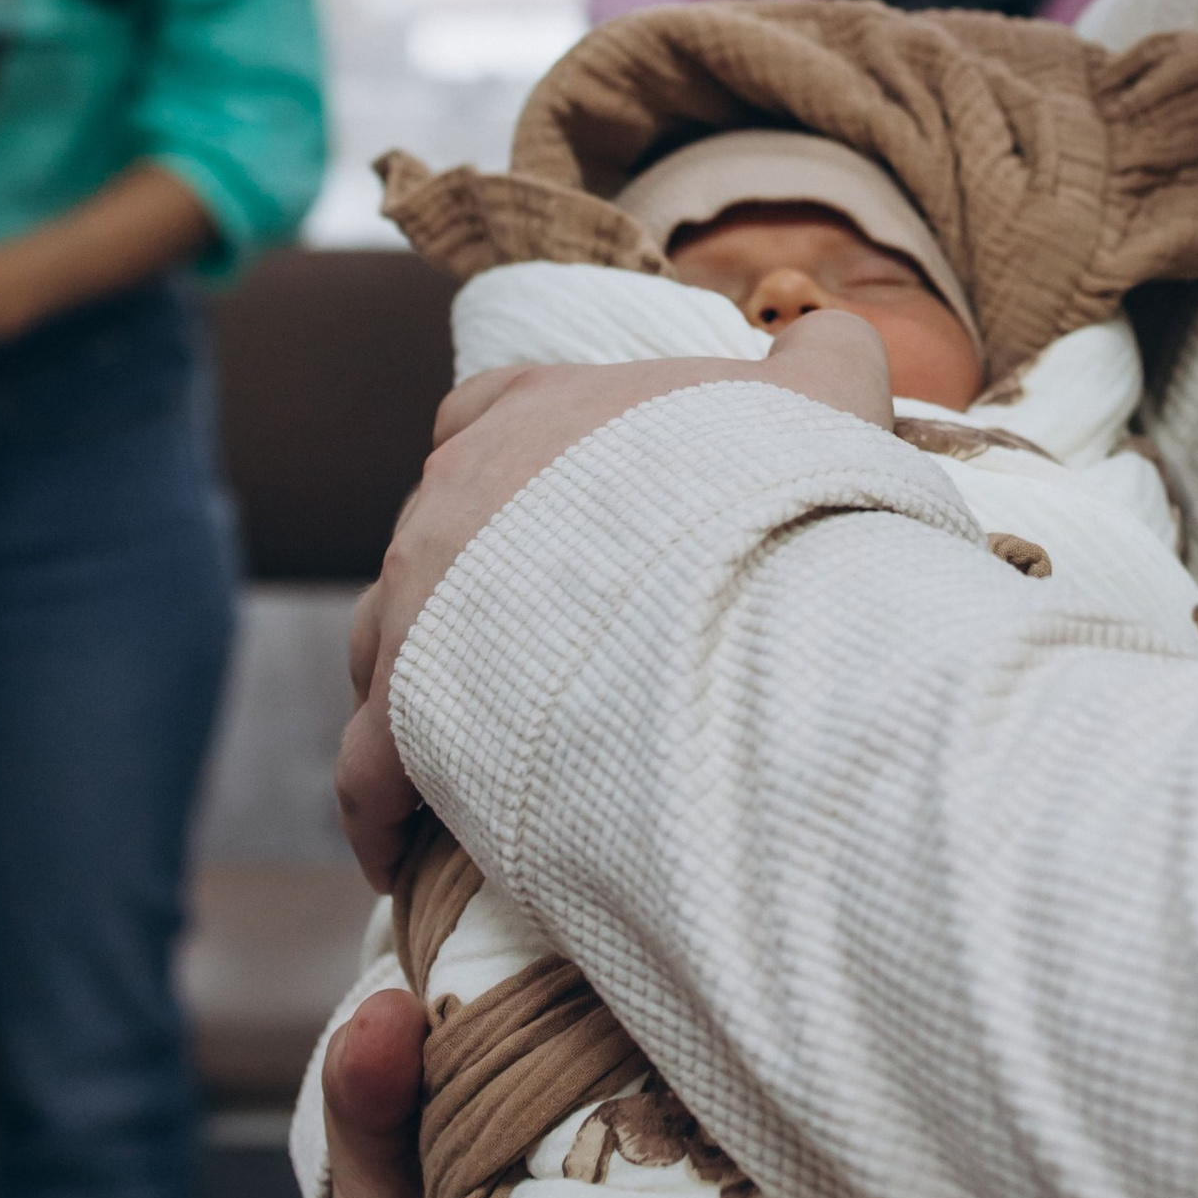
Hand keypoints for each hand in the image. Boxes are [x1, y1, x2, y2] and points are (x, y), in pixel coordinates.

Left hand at [334, 306, 894, 886]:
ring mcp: (419, 599)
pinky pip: (367, 768)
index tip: (534, 517)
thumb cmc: (778, 488)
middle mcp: (458, 494)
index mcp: (540, 410)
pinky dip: (379, 809)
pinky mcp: (409, 709)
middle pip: (425, 542)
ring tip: (454, 761)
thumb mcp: (824, 390)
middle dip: (460, 597)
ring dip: (408, 698)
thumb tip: (830, 341)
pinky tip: (403, 856)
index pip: (480, 412)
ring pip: (377, 649)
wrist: (739, 582)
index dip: (502, 461)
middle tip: (528, 660)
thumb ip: (821, 354)